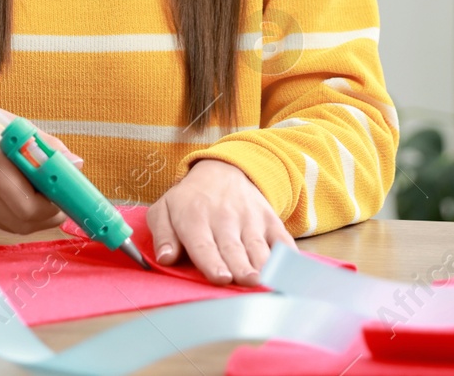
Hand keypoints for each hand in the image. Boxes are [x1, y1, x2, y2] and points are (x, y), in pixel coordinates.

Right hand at [0, 103, 82, 234]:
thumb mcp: (16, 127)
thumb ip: (47, 148)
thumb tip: (75, 164)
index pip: (30, 204)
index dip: (53, 205)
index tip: (65, 197)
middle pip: (24, 221)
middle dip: (48, 215)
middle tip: (57, 201)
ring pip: (13, 226)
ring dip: (33, 216)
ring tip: (37, 195)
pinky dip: (13, 214)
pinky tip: (11, 194)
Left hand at [147, 159, 296, 286]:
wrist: (222, 171)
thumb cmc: (189, 200)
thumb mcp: (164, 210)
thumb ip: (162, 236)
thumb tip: (165, 258)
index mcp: (194, 219)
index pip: (203, 245)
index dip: (212, 262)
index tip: (221, 278)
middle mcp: (224, 218)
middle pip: (234, 249)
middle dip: (242, 267)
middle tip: (249, 282)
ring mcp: (250, 219)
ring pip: (258, 247)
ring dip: (264, 265)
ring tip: (268, 281)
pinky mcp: (270, 220)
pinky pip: (282, 238)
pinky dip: (287, 254)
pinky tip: (291, 269)